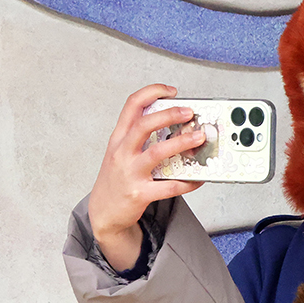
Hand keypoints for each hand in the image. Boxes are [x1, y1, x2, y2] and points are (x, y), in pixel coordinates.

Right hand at [87, 85, 205, 270]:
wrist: (104, 211)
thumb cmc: (117, 178)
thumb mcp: (121, 152)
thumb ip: (142, 138)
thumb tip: (177, 125)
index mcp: (119, 138)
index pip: (131, 106)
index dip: (151, 93)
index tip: (171, 91)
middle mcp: (122, 152)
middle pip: (144, 125)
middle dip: (168, 115)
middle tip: (189, 112)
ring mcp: (130, 173)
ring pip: (157, 152)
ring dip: (181, 143)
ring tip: (199, 138)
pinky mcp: (139, 194)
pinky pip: (169, 186)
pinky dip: (188, 181)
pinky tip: (199, 178)